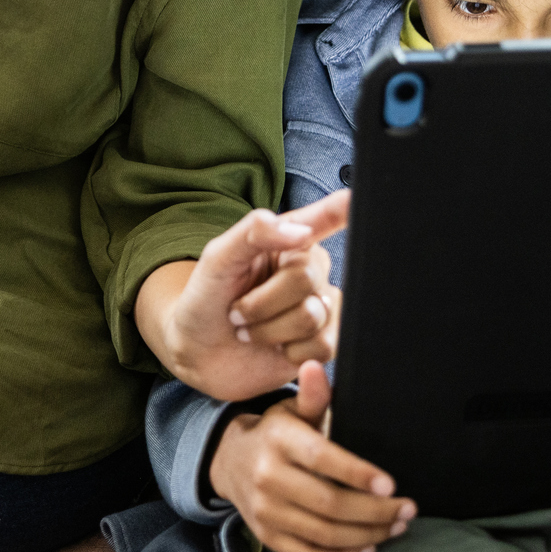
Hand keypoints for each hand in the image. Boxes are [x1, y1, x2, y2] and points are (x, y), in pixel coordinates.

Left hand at [140, 189, 346, 400]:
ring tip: (251, 330)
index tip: (352, 199)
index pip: (323, 219)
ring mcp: (319, 307)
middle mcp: (310, 271)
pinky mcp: (323, 343)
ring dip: (270, 330)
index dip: (341, 209)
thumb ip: (254, 232)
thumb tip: (301, 232)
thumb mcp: (218, 257)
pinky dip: (291, 353)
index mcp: (288, 241)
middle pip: (306, 277)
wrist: (198, 351)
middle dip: (262, 301)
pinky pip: (325, 346)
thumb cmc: (207, 298)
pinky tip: (276, 348)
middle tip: (239, 310)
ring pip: (313, 316)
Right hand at [209, 361, 414, 551]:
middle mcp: (268, 478)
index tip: (391, 484)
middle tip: (408, 510)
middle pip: (329, 504)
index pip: (322, 459)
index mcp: (279, 441)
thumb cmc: (276, 433)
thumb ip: (312, 396)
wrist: (230, 462)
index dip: (358, 473)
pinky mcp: (268, 537)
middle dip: (376, 511)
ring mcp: (266, 512)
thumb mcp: (291, 410)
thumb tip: (316, 367)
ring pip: (324, 534)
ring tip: (396, 528)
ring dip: (367, 535)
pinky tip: (368, 548)